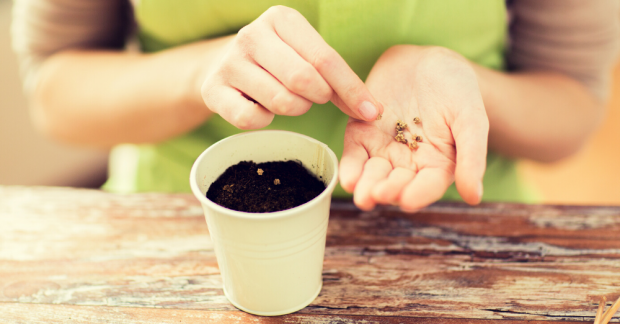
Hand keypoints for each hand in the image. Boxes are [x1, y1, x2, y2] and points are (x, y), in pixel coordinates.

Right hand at [200, 5, 382, 128]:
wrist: (221, 65)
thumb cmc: (277, 62)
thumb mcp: (305, 55)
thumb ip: (337, 78)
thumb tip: (372, 111)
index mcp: (281, 19)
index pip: (325, 59)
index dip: (352, 89)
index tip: (372, 112)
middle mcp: (252, 35)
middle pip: (303, 80)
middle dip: (318, 97)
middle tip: (314, 98)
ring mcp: (230, 62)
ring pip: (281, 102)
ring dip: (294, 109)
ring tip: (287, 98)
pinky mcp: (213, 90)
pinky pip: (253, 119)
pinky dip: (265, 121)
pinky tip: (261, 108)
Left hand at [340, 46, 488, 211]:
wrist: (428, 61)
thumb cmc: (457, 91)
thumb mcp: (471, 119)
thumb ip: (472, 156)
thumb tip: (474, 197)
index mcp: (438, 165)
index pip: (428, 185)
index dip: (418, 194)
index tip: (407, 201)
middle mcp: (409, 164)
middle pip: (396, 183)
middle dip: (386, 191)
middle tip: (377, 195)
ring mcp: (383, 150)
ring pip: (372, 173)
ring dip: (365, 185)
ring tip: (360, 193)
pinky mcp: (363, 134)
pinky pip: (355, 153)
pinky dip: (350, 166)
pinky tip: (347, 178)